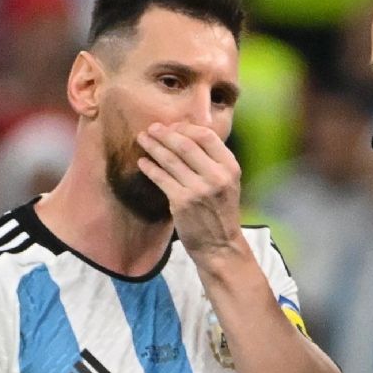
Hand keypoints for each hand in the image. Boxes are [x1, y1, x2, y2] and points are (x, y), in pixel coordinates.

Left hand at [136, 122, 243, 258]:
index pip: (207, 136)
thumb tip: (186, 136)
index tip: (172, 127)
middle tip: (151, 128)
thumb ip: (213, 162)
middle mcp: (216, 176)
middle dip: (165, 134)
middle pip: (185, 144)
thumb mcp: (228, 183)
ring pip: (170, 159)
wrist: (220, 245)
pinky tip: (142, 162)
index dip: (186, 128)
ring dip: (153, 146)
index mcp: (230, 167)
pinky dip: (149, 168)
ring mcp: (198, 189)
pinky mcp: (181, 202)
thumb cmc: (221, 212)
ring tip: (142, 139)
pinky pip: (161, 178)